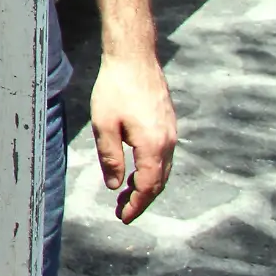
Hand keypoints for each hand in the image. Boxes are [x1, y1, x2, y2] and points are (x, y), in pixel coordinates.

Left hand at [91, 54, 176, 222]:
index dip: (136, 205)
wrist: (134, 58)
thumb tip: (115, 185)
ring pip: (163, 169)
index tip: (122, 217)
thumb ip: (111, 158)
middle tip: (123, 211)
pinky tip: (137, 168)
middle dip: (142, 199)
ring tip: (126, 193)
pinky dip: (152, 169)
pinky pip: (164, 155)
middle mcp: (168, 142)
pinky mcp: (168, 123)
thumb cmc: (115, 89)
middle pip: (159, 182)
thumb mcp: (104, 126)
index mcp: (153, 146)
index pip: (148, 187)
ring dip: (147, 184)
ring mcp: (171, 132)